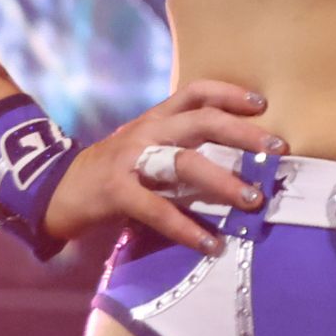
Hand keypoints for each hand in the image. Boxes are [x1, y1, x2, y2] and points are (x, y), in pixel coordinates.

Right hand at [49, 80, 279, 251]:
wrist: (55, 190)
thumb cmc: (114, 170)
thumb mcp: (147, 147)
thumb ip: (183, 146)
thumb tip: (240, 158)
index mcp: (155, 118)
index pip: (195, 92)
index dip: (229, 93)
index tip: (263, 104)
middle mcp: (146, 131)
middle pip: (201, 121)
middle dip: (243, 134)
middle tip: (279, 150)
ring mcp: (129, 159)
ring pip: (185, 162)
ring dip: (223, 181)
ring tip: (253, 200)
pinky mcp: (116, 191)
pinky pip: (157, 210)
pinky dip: (187, 228)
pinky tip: (211, 244)